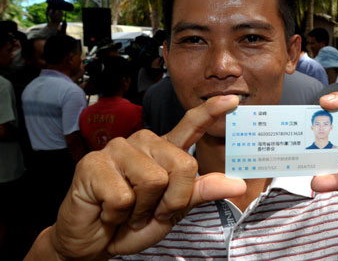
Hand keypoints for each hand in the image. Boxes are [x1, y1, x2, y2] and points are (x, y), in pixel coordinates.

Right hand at [41, 95, 245, 259]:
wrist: (95, 243)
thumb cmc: (134, 222)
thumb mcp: (174, 210)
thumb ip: (201, 192)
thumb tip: (238, 184)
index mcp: (165, 150)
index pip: (191, 125)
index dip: (211, 111)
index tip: (234, 99)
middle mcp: (143, 142)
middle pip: (184, 166)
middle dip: (172, 201)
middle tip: (149, 212)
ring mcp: (118, 149)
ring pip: (154, 181)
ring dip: (142, 209)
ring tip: (127, 211)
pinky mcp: (93, 164)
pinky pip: (124, 196)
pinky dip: (118, 215)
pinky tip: (107, 210)